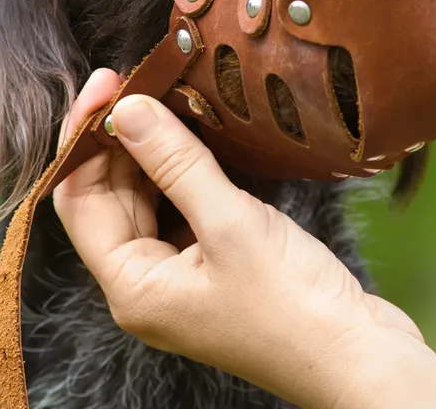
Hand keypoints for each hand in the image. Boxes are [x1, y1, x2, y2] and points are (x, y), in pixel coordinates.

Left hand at [51, 71, 431, 408]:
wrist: (359, 357)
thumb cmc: (294, 306)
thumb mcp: (230, 224)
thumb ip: (175, 163)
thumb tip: (127, 109)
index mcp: (131, 286)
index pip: (77, 199)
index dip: (84, 137)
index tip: (107, 83)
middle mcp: (145, 284)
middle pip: (107, 197)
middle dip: (119, 139)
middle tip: (141, 78)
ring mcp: (180, 277)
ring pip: (145, 199)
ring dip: (152, 151)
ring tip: (169, 96)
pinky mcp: (214, 266)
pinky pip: (181, 209)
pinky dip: (184, 171)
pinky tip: (199, 136)